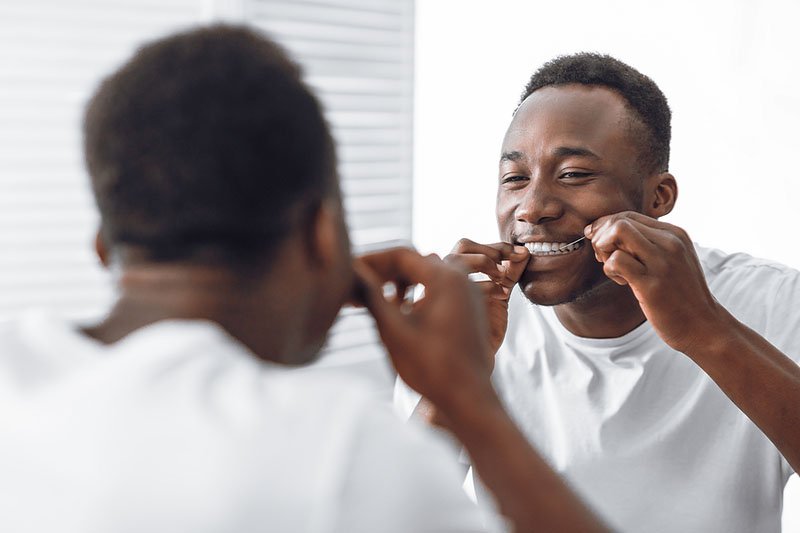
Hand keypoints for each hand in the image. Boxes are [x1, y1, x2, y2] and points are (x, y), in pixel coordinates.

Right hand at [353, 248, 494, 411]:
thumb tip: (351, 271)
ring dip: (399, 283)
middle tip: (357, 288)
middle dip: (383, 272)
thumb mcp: (393, 330)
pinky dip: (416, 293)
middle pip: (414, 262)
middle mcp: (461, 279)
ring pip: (426, 274)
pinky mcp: (469, 308)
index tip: (350, 272)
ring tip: (375, 301)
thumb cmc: (433, 368)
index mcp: (446, 278)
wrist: (470, 398)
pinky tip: (399, 312)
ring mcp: (468, 293)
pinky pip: (439, 289)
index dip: (371, 261)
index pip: (401, 254)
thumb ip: (371, 296)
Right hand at [444, 239, 529, 360]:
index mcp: (456, 272)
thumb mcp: (501, 294)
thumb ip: (510, 273)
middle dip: (489, 250)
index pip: (470, 246)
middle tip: (509, 261)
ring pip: (455, 258)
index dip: (496, 246)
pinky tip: (500, 295)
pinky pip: (460, 285)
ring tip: (502, 276)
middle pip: (462, 246)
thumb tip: (525, 252)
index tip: (519, 253)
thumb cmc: (485, 328)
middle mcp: (446, 277)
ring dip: (483, 261)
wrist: (476, 360)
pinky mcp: (444, 304)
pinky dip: (485, 285)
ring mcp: (443, 289)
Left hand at [586, 211, 724, 354]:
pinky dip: (609, 269)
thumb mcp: (672, 260)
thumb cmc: (680, 295)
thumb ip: (648, 244)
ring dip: (604, 249)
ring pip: (617, 232)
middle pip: (620, 220)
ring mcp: (661, 262)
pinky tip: (621, 281)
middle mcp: (670, 242)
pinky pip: (616, 260)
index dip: (606, 227)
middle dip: (601, 236)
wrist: (703, 326)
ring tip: (613, 268)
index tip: (601, 243)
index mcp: (675, 234)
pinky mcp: (651, 284)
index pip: (628, 215)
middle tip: (603, 257)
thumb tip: (608, 232)